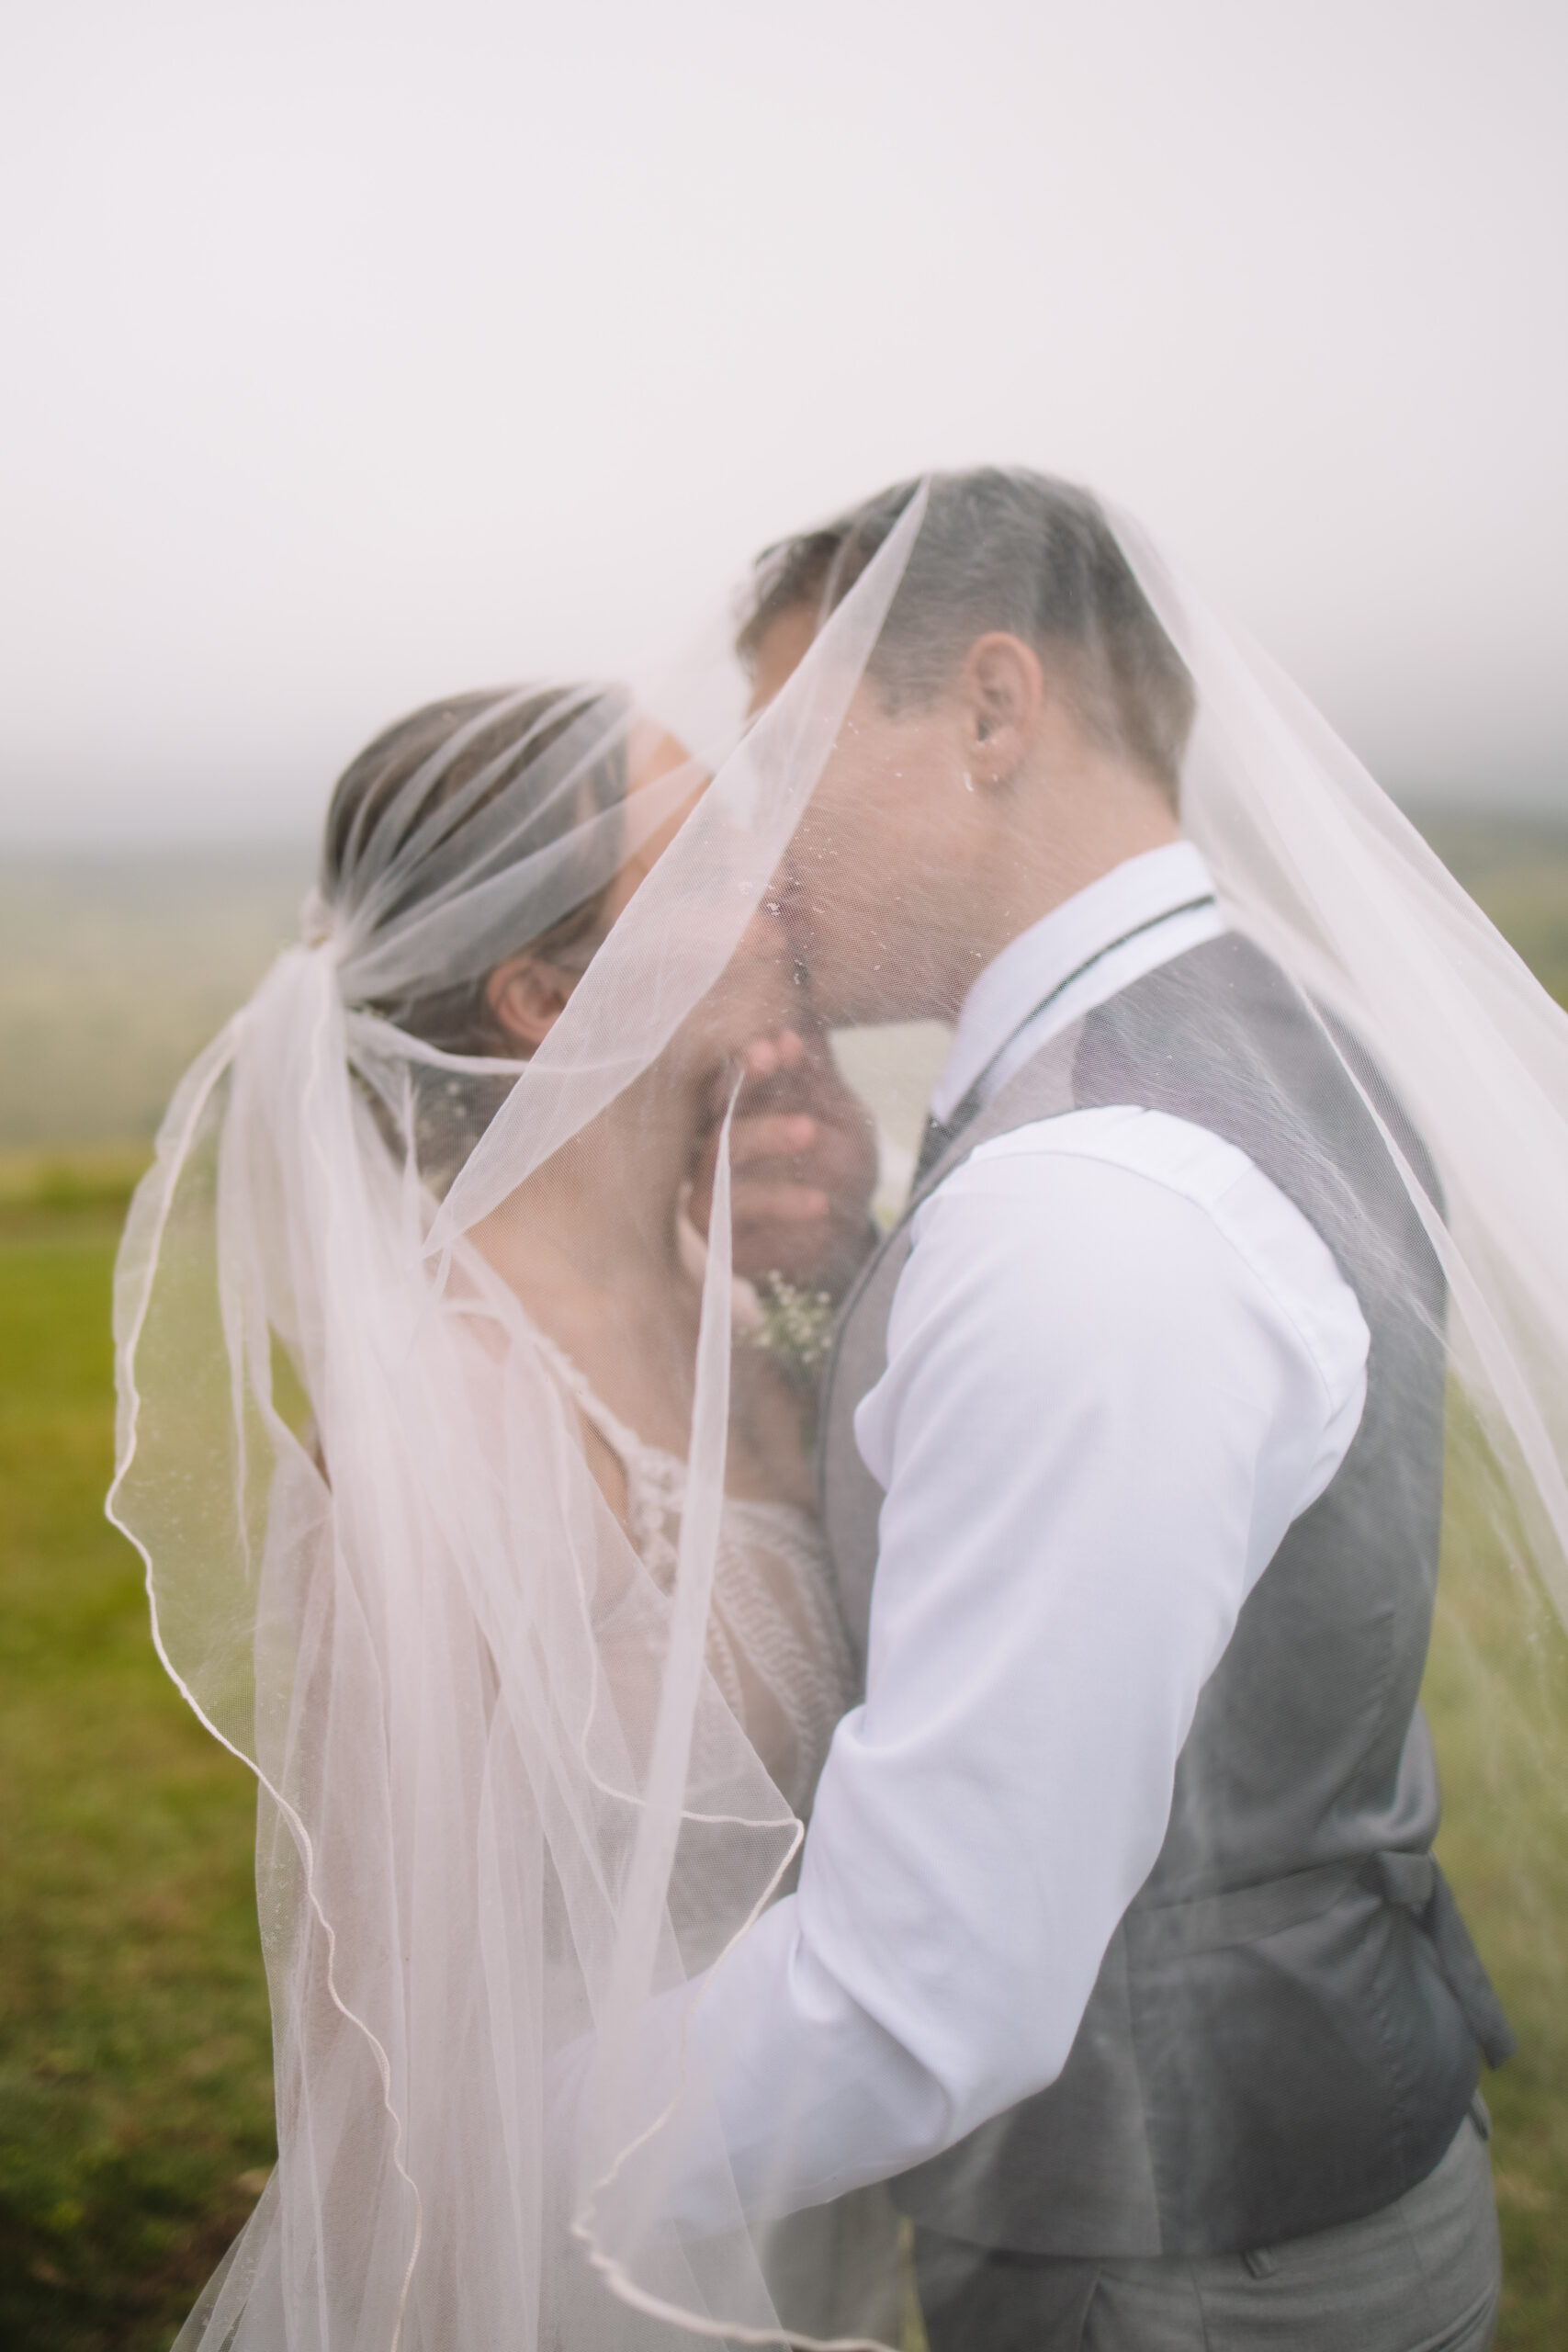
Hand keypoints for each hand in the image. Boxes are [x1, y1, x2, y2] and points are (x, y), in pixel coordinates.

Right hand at [690, 1027, 878, 1296]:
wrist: (850, 1234)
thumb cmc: (838, 1164)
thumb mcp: (839, 1115)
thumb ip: (814, 1077)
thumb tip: (796, 1028)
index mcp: (734, 1111)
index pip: (731, 1076)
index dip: (752, 1057)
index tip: (785, 1041)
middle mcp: (711, 1149)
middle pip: (713, 1108)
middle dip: (743, 1080)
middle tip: (775, 1057)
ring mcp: (708, 1194)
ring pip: (716, 1159)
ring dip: (762, 1135)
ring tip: (809, 1130)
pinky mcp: (720, 1238)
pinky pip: (733, 1217)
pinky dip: (778, 1203)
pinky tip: (818, 1201)